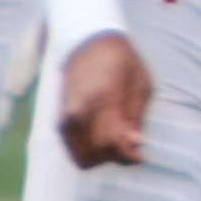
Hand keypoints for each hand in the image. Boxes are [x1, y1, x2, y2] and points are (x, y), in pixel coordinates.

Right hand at [56, 33, 152, 168]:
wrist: (87, 43)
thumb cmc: (121, 61)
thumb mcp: (141, 83)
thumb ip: (136, 116)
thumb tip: (135, 144)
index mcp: (104, 98)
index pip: (111, 141)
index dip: (128, 155)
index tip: (140, 155)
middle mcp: (81, 110)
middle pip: (95, 152)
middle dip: (115, 156)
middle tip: (128, 144)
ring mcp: (67, 116)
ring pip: (81, 156)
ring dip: (101, 156)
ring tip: (115, 141)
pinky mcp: (60, 120)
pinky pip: (72, 149)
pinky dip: (87, 151)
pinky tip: (101, 139)